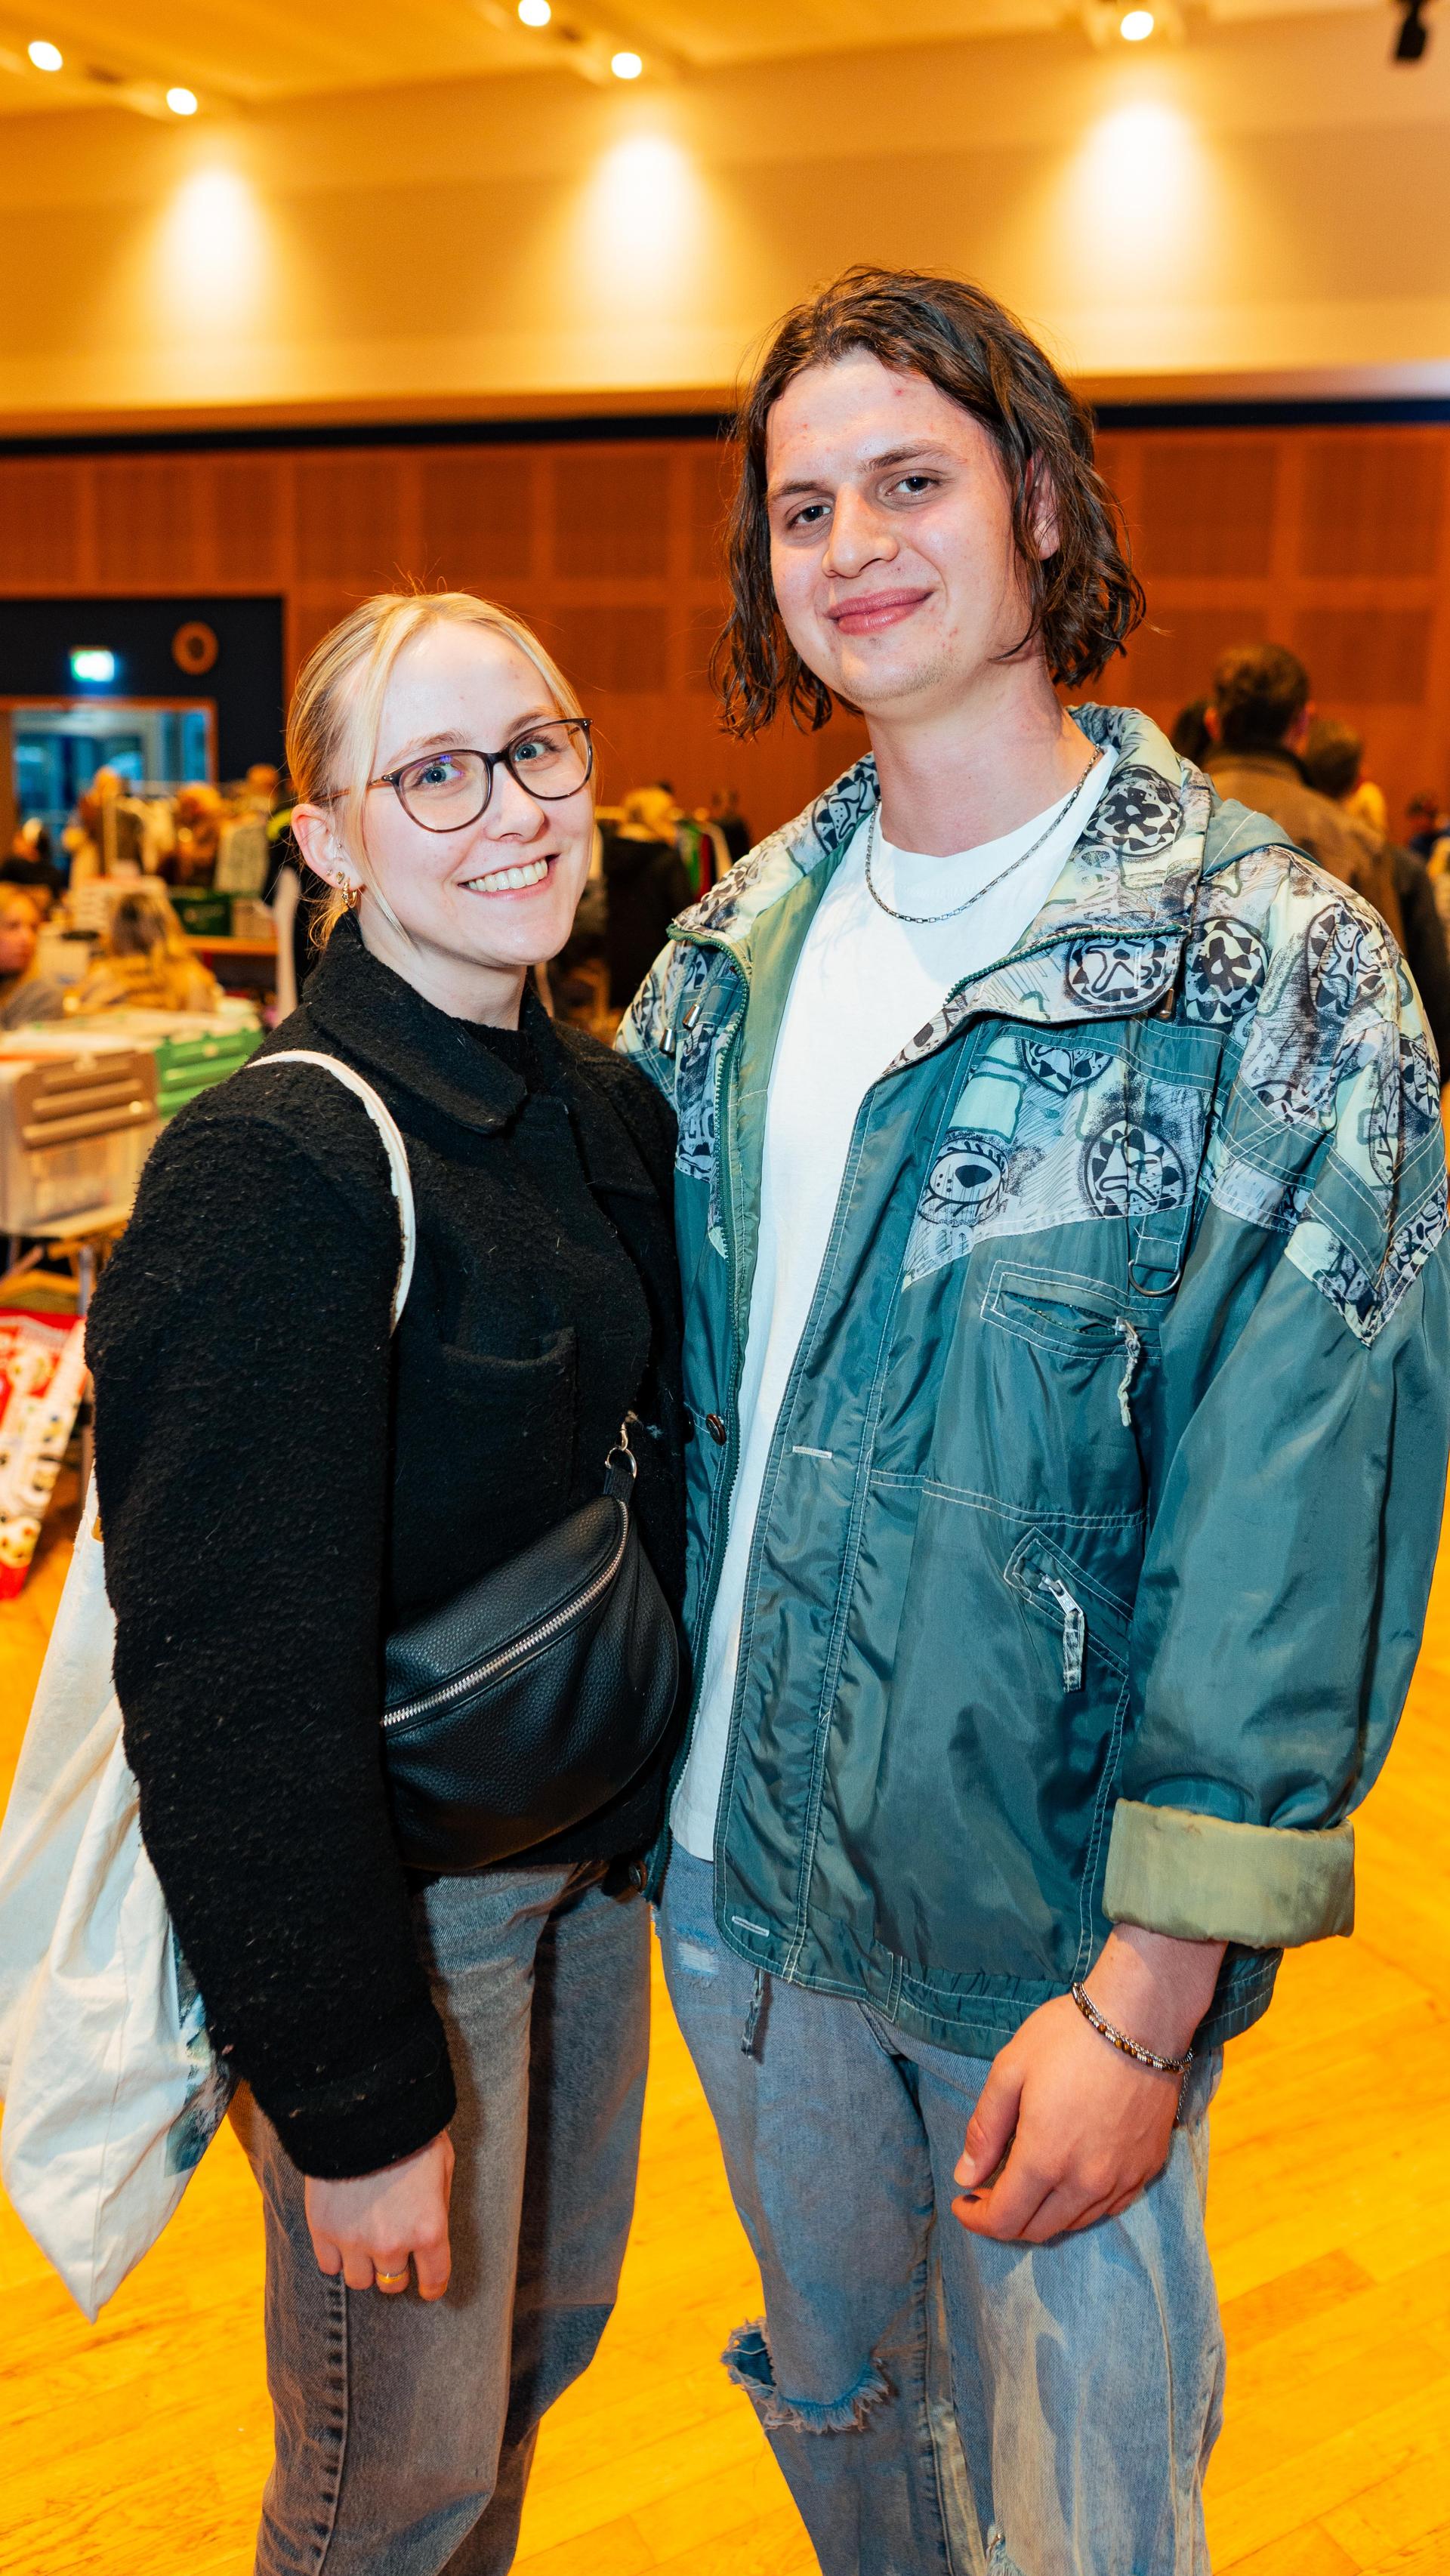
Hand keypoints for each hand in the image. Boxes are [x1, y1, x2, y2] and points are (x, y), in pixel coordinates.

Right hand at [305, 2129, 454, 2298]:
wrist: (362, 2112)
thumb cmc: (410, 2134)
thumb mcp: (443, 2164)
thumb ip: (438, 2204)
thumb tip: (431, 2231)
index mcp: (429, 2229)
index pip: (434, 2280)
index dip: (431, 2286)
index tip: (427, 2286)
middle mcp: (393, 2244)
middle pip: (393, 2284)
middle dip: (396, 2269)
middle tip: (392, 2247)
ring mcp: (355, 2241)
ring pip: (359, 2282)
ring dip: (364, 2267)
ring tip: (364, 2242)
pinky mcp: (324, 2231)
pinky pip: (330, 2266)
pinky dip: (336, 2256)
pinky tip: (342, 2236)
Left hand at [951, 1927, 1223, 2244]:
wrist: (1141, 2019)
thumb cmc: (1068, 2038)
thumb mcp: (1010, 2070)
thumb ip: (985, 2129)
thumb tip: (965, 2177)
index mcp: (1045, 2159)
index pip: (1004, 2219)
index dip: (977, 2219)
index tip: (962, 2202)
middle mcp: (1085, 2182)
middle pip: (1037, 2230)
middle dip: (1006, 2220)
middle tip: (989, 2192)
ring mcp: (1121, 2179)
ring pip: (1073, 2224)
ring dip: (1042, 2215)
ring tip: (1026, 2185)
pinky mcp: (1147, 2169)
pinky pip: (1108, 2209)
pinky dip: (1080, 2207)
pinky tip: (1068, 2180)